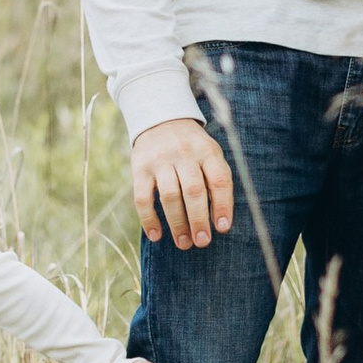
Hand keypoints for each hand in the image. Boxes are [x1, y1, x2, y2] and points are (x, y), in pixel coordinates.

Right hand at [130, 115, 235, 245]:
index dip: (222, 205)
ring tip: (184, 243)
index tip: (222, 228)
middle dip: (199, 220)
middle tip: (202, 242)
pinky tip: (156, 235)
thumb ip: (216, 180)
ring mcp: (160, 160)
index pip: (218, 179)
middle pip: (194, 190)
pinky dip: (149, 219)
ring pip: (169, 196)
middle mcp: (184, 154)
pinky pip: (142, 197)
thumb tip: (219, 221)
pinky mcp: (140, 168)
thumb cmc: (192, 148)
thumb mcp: (210, 154)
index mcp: (207, 151)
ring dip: (177, 223)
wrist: (161, 119)